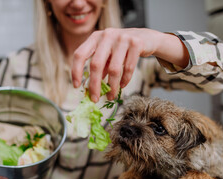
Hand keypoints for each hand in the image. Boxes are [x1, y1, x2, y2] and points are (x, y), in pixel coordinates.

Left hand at [71, 28, 188, 101]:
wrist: (146, 38)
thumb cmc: (122, 48)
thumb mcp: (107, 54)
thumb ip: (99, 66)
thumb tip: (90, 88)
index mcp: (95, 37)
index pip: (80, 54)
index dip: (76, 71)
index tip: (77, 86)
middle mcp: (107, 35)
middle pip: (96, 64)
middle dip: (94, 85)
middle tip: (94, 99)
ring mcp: (122, 38)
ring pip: (113, 69)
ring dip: (111, 86)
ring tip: (111, 96)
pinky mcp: (136, 43)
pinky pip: (129, 68)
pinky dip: (125, 80)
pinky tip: (122, 85)